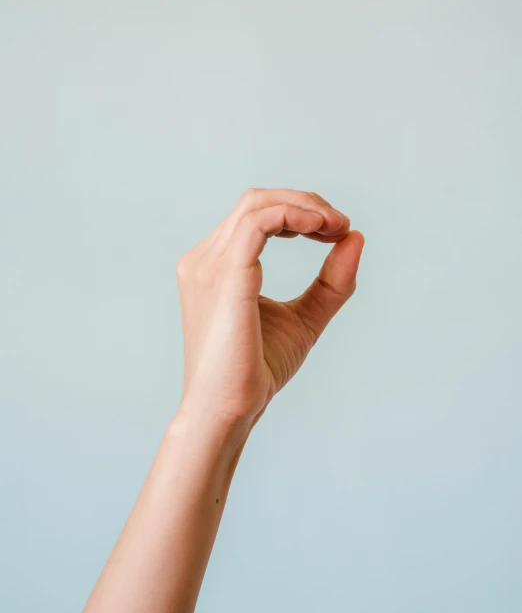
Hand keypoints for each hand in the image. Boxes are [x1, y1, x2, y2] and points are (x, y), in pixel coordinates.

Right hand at [176, 188, 363, 428]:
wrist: (229, 411)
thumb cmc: (255, 370)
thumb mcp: (304, 318)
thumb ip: (330, 282)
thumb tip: (356, 239)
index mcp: (215, 266)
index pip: (255, 215)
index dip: (300, 213)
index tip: (336, 232)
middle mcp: (205, 259)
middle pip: (256, 201)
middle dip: (305, 203)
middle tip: (341, 225)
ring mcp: (209, 265)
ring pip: (258, 205)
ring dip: (304, 207)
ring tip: (336, 226)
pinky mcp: (224, 276)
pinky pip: (258, 224)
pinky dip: (293, 216)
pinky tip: (320, 230)